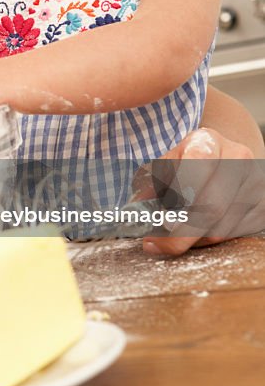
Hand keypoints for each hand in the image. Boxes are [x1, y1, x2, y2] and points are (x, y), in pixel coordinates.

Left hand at [131, 129, 264, 256]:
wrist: (224, 159)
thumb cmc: (186, 164)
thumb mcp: (164, 166)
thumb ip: (148, 186)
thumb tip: (135, 212)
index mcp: (207, 141)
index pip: (198, 163)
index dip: (180, 193)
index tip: (161, 219)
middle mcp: (237, 157)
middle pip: (211, 206)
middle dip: (179, 232)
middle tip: (154, 243)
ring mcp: (254, 182)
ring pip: (221, 227)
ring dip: (191, 240)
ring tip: (169, 239)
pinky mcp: (262, 206)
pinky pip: (233, 235)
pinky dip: (208, 242)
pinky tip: (194, 236)